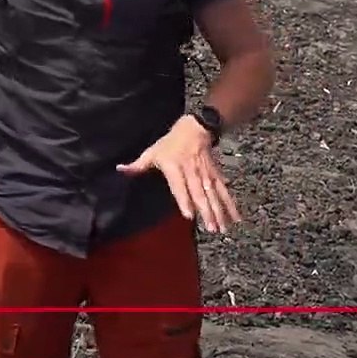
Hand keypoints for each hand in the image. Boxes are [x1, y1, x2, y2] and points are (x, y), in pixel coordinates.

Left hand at [116, 115, 242, 233]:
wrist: (195, 129)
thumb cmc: (170, 143)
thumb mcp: (152, 151)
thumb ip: (138, 165)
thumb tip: (120, 169)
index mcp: (175, 167)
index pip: (180, 186)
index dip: (184, 200)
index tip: (189, 215)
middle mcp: (192, 172)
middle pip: (200, 194)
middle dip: (206, 211)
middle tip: (210, 228)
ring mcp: (206, 175)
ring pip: (214, 195)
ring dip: (219, 212)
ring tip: (222, 228)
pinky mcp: (215, 176)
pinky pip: (224, 191)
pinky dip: (231, 205)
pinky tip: (236, 218)